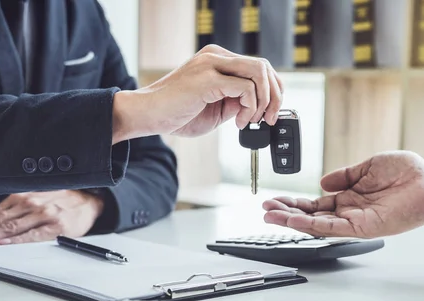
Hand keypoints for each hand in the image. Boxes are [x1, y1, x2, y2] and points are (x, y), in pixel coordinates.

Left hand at [0, 190, 103, 246]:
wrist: (91, 201)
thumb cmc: (64, 200)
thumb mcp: (38, 196)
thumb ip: (18, 207)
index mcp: (24, 195)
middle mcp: (32, 202)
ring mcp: (44, 214)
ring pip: (12, 227)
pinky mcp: (57, 226)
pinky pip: (33, 234)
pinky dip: (17, 239)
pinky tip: (5, 243)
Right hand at [113, 44, 283, 142]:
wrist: (148, 115)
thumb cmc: (177, 114)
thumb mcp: (217, 108)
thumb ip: (237, 102)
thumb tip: (259, 106)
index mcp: (218, 60)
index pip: (259, 67)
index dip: (273, 90)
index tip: (270, 113)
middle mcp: (216, 56)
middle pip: (264, 67)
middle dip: (275, 96)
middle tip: (269, 119)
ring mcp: (211, 64)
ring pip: (259, 73)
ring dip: (264, 102)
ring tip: (251, 120)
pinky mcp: (208, 78)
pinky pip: (246, 88)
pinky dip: (250, 108)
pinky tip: (238, 121)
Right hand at [263, 151, 423, 237]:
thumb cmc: (407, 172)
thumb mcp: (368, 166)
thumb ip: (344, 174)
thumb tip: (322, 181)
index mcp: (349, 197)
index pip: (315, 204)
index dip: (294, 203)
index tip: (275, 200)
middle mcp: (350, 211)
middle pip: (311, 216)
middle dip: (286, 214)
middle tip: (265, 210)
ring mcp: (356, 221)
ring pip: (317, 225)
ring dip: (293, 221)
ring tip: (271, 216)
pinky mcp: (365, 227)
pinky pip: (334, 228)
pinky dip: (313, 225)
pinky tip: (295, 221)